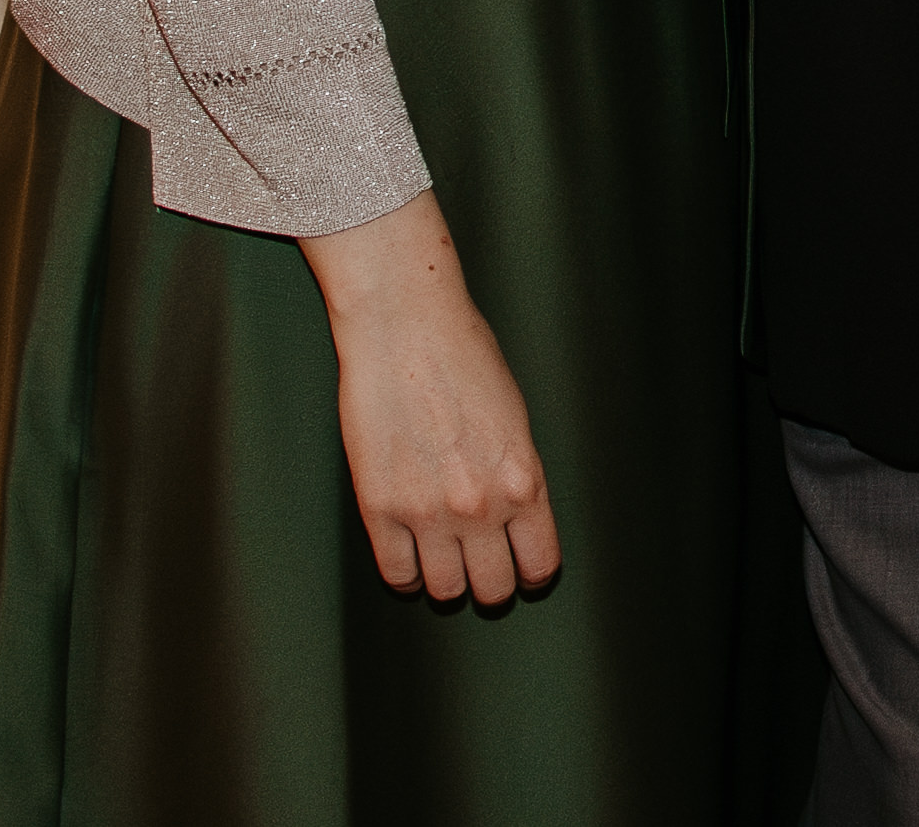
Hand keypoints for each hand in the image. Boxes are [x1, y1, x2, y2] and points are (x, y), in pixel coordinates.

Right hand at [300, 192, 560, 603]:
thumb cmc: (464, 359)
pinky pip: (397, 575)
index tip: (522, 571)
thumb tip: (516, 516)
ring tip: (444, 562)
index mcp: (524, 480)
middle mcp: (480, 506)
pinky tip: (410, 557)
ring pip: (444, 592)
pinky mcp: (379, 508)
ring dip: (447, 582)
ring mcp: (427, 511)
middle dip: (490, 583)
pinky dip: (406, 575)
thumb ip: (517, 475)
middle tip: (481, 568)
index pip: (539, 565)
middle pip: (492, 589)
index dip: (531, 573)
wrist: (405, 327)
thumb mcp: (516, 419)